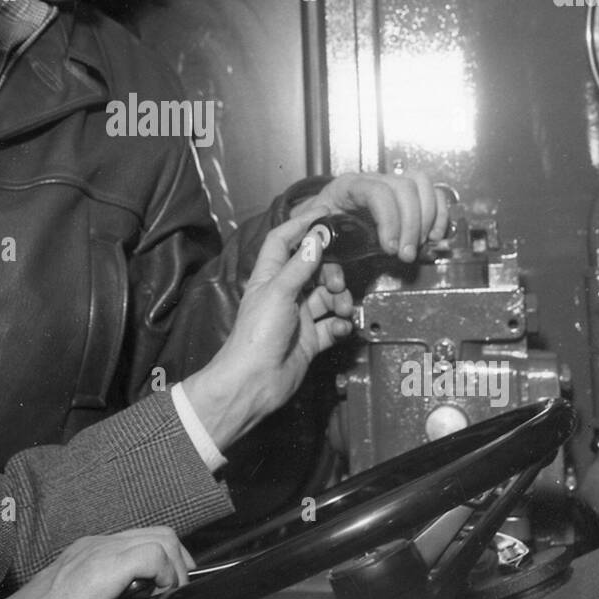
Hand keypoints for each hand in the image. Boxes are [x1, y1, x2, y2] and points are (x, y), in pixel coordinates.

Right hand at [0, 529, 192, 598]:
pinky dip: (167, 574)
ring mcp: (99, 553)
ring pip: (160, 538)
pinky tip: (159, 596)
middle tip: (180, 590)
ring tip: (171, 596)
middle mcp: (95, 544)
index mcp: (87, 551)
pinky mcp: (104, 569)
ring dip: (177, 568)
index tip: (170, 586)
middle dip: (180, 560)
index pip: (140, 538)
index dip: (166, 559)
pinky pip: (153, 556)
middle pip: (158, 532)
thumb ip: (100, 596)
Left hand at [181, 217, 353, 451]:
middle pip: (313, 268)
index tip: (325, 215)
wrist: (255, 383)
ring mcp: (298, 316)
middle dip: (331, 271)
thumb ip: (300, 266)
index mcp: (269, 277)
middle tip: (337, 283)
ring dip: (340, 299)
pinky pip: (332, 325)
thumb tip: (315, 237)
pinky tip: (343, 328)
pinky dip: (341, 324)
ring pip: (327, 297)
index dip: (301, 225)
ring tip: (343, 309)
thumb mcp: (278, 293)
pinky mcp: (310, 339)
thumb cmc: (257, 335)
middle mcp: (284, 293)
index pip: (283, 240)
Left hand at [289, 168, 450, 262]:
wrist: (320, 213)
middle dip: (411, 224)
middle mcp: (372, 179)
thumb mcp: (315, 236)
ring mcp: (390, 182)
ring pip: (421, 184)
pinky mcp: (405, 192)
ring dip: (427, 217)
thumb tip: (336, 282)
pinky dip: (438, 213)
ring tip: (420, 245)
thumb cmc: (318, 222)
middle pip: (404, 188)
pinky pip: (431, 192)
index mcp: (347, 186)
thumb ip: (323, 258)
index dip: (389, 219)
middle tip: (406, 254)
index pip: (376, 192)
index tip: (390, 248)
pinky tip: (434, 236)